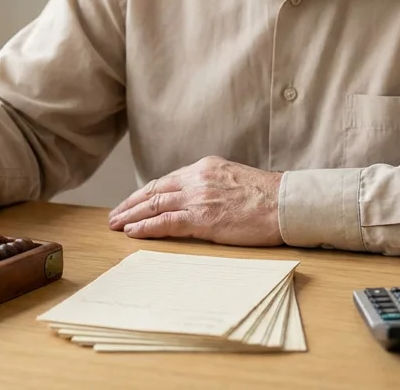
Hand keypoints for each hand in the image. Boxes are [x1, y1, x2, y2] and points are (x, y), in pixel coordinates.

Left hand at [107, 156, 283, 245]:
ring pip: (155, 205)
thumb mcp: (235, 179)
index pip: (167, 179)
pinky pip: (166, 223)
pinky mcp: (203, 218)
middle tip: (114, 215)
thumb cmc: (268, 197)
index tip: (133, 202)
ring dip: (131, 215)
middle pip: (155, 190)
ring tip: (116, 224)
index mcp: (205, 167)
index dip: (145, 192)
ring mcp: (199, 198)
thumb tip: (200, 198)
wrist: (285, 203)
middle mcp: (197, 179)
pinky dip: (146, 227)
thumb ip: (213, 185)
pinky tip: (133, 232)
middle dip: (131, 204)